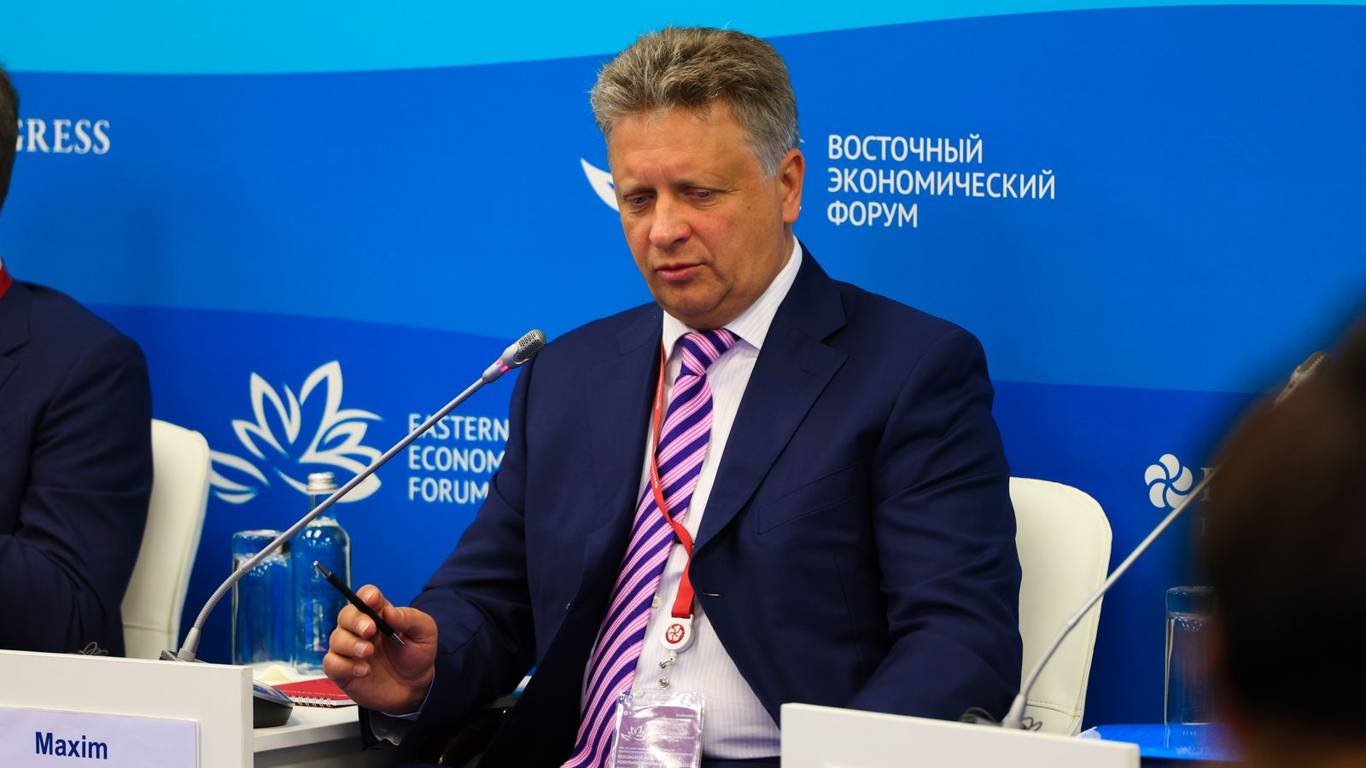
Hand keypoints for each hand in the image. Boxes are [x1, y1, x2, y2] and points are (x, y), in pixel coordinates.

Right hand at [323, 585, 437, 713]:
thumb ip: (411, 619)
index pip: (366, 596)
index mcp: (380, 614)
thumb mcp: (425, 633)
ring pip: (336, 638)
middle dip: (355, 620)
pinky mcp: (343, 670)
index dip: (366, 595)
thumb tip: (390, 611)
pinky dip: (344, 666)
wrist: (414, 688)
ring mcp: (350, 649)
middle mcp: (360, 629)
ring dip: (351, 644)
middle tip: (370, 630)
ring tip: (368, 653)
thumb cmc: (417, 656)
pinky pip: (331, 663)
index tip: (372, 600)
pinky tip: (363, 671)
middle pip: (346, 615)